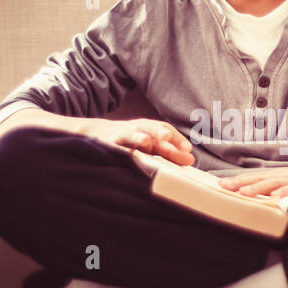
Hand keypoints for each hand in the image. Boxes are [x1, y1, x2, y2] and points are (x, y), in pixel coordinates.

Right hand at [77, 117, 194, 165]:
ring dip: (137, 137)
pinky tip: (122, 155)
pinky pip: (112, 148)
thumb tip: (190, 159)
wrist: (97, 135)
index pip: (165, 130)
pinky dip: (117, 150)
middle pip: (149, 128)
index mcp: (149, 131)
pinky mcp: (105, 145)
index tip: (187, 149)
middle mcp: (135, 130)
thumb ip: (170, 153)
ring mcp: (119, 137)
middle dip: (158, 132)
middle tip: (167, 138)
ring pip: (130, 135)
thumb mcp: (151, 146)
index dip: (176, 138)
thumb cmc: (131, 143)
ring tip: (145, 141)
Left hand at [217, 161, 287, 199]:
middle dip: (242, 182)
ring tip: (243, 192)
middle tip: (223, 186)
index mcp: (285, 175)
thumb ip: (283, 189)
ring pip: (276, 182)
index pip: (258, 177)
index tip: (222, 184)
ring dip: (259, 187)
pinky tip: (276, 196)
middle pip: (261, 178)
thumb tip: (266, 197)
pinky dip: (286, 191)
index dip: (240, 180)